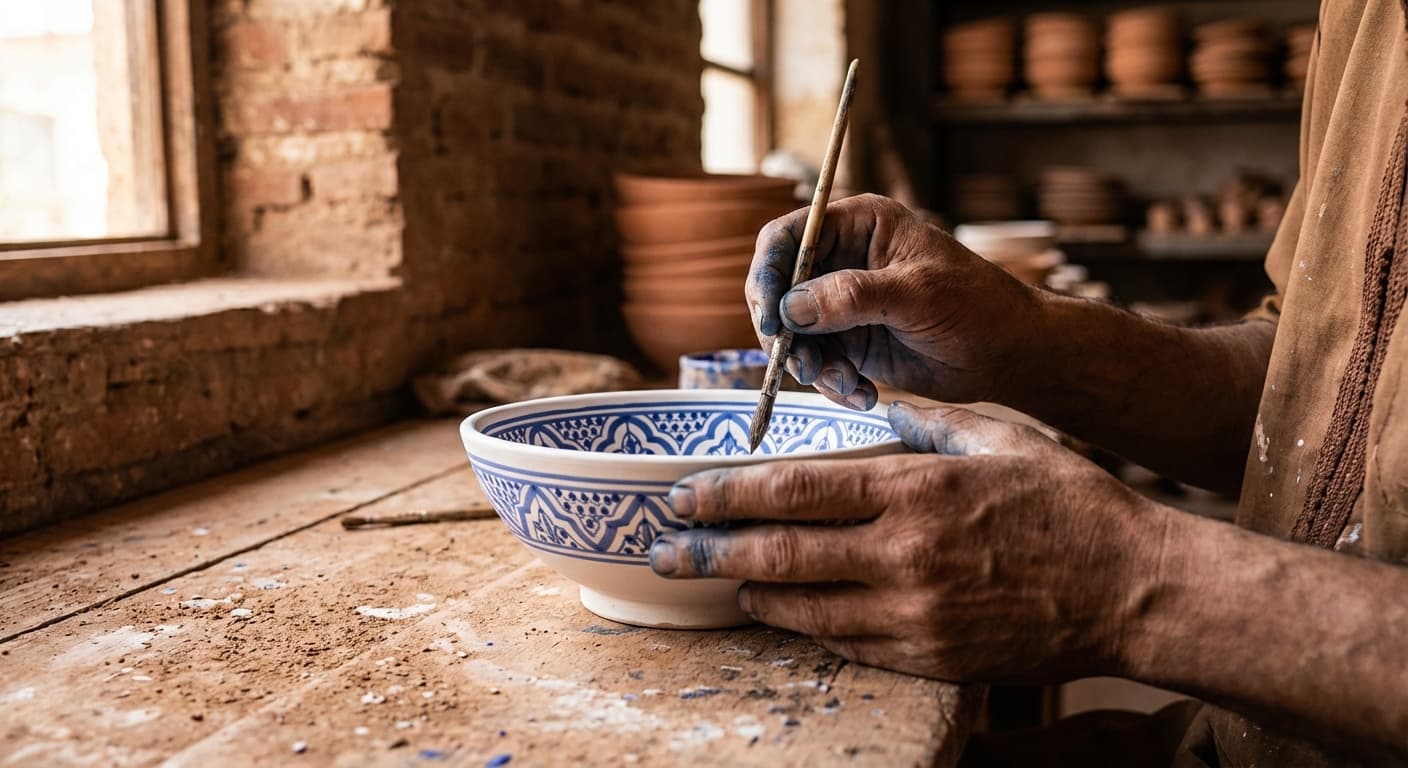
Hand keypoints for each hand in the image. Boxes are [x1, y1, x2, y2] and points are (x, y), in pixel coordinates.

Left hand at [648, 403, 1164, 682]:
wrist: (1134, 590)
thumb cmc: (1071, 504)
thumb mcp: (1000, 435)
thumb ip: (925, 419)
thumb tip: (871, 401)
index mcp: (915, 487)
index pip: (793, 489)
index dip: (726, 492)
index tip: (684, 492)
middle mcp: (904, 551)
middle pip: (779, 550)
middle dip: (709, 548)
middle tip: (664, 548)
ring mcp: (915, 611)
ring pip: (801, 605)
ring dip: (746, 589)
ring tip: (710, 577)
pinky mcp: (931, 657)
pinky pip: (844, 644)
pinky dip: (799, 626)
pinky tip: (774, 611)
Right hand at [746, 194, 1039, 408]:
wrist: (1009, 355)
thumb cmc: (978, 306)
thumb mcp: (917, 294)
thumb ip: (853, 296)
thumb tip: (791, 308)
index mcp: (859, 225)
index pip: (788, 237)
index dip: (768, 273)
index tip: (770, 316)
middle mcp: (843, 260)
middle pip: (779, 289)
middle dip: (786, 333)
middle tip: (802, 366)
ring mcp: (842, 304)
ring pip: (793, 334)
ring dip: (811, 365)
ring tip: (846, 385)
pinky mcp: (849, 342)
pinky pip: (817, 363)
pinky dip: (831, 383)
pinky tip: (862, 394)